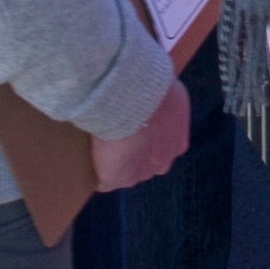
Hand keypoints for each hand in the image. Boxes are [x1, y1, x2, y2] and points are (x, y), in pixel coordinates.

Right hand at [92, 74, 189, 190]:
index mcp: (178, 143)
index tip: (137, 125)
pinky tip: (91, 158)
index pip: (163, 148)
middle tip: (120, 132)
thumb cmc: (153, 87)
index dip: (149, 137)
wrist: (131, 96)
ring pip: (127, 174)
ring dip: (117, 162)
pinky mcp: (115, 179)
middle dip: (137, 152)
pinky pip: (105, 181)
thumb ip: (167, 103)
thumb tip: (161, 95)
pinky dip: (98, 172)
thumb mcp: (170, 90)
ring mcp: (138, 175)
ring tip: (103, 145)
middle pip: (147, 164)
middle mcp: (163, 164)